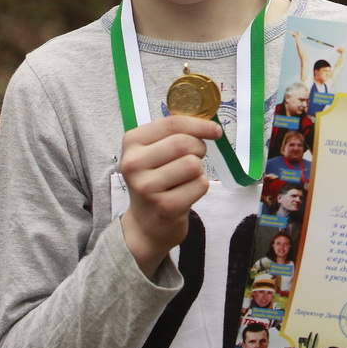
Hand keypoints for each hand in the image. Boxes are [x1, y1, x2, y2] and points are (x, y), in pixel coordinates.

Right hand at [119, 115, 220, 277]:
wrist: (145, 224)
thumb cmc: (156, 179)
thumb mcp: (154, 151)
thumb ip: (175, 133)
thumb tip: (210, 124)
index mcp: (132, 142)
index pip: (172, 124)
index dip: (199, 125)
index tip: (214, 130)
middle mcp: (133, 164)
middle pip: (184, 143)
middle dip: (199, 148)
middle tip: (195, 157)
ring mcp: (147, 187)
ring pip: (193, 164)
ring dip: (199, 169)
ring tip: (186, 177)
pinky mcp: (165, 206)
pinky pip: (200, 184)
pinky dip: (200, 186)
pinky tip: (186, 193)